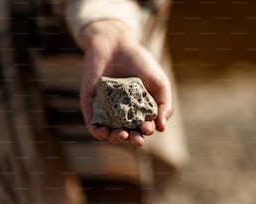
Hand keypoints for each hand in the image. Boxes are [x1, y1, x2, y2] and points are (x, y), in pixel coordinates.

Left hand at [79, 20, 172, 146]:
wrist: (116, 44)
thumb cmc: (140, 63)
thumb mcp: (159, 82)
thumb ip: (164, 104)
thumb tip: (162, 128)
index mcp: (140, 109)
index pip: (143, 127)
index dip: (146, 131)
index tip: (147, 127)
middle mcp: (123, 113)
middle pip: (128, 133)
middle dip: (133, 139)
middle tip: (136, 139)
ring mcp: (107, 110)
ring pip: (110, 132)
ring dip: (116, 138)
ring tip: (121, 136)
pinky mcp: (91, 105)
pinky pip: (93, 123)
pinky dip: (98, 131)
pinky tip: (103, 133)